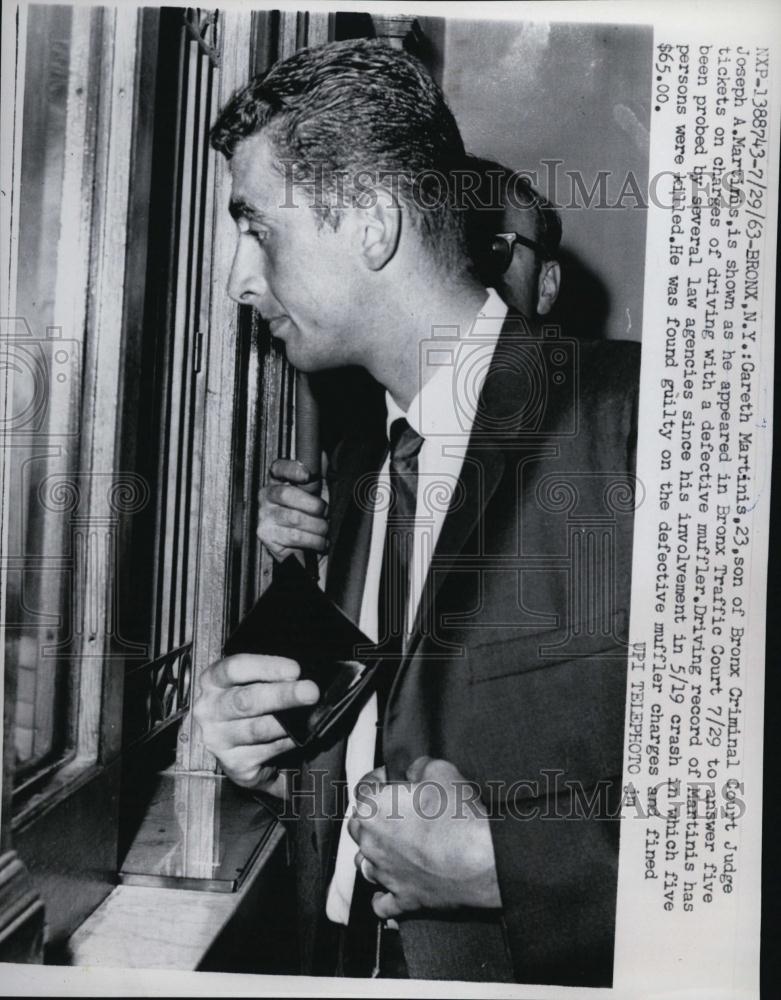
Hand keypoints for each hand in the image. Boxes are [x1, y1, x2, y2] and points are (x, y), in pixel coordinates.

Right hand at [192, 654, 318, 790]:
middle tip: (310, 692)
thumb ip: (266, 676)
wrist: (232, 745)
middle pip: (246, 701)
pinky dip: (288, 742)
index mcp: (212, 681)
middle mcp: (209, 711)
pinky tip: (299, 735)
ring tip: (310, 716)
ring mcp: (219, 741)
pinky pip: (269, 751)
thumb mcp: (246, 682)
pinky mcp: (235, 765)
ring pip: (257, 730)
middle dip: (282, 695)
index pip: (234, 669)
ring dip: (288, 723)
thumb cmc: (245, 703)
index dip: (266, 668)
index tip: (295, 670)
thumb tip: (298, 677)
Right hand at [257, 458, 327, 561]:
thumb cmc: (312, 520)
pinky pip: (294, 536)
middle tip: (324, 513)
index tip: (308, 475)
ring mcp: (264, 516)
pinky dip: (313, 541)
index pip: (279, 468)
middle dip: (314, 505)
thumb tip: (322, 456)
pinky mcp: (266, 536)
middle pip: (287, 494)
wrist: (311, 551)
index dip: (292, 469)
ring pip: (294, 517)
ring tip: (323, 530)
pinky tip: (318, 542)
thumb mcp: (318, 494)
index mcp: (278, 482)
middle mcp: (266, 496)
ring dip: (318, 526)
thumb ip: (319, 474)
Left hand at [347, 757, 501, 919]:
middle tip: (393, 809)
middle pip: (357, 825)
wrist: (481, 859)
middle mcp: (371, 843)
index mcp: (373, 808)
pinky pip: (382, 903)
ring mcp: (385, 873)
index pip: (364, 786)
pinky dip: (383, 895)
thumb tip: (415, 771)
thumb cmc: (459, 816)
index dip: (379, 778)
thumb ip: (419, 767)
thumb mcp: (440, 770)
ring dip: (373, 853)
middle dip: (371, 815)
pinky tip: (388, 888)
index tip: (390, 778)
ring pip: (364, 863)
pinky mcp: (404, 898)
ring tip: (391, 846)